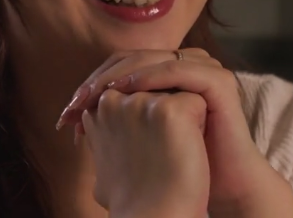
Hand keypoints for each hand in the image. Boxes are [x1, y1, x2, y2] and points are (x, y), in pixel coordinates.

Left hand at [59, 49, 292, 215]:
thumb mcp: (138, 135)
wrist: (221, 186)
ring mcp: (203, 68)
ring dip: (117, 75)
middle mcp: (184, 63)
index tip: (67, 112)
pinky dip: (149, 76)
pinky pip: (178, 69)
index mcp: (165, 72)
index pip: (120, 64)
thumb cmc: (179, 166)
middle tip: (75, 103)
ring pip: (150, 59)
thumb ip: (112, 119)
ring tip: (93, 96)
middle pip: (131, 58)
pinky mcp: (218, 80)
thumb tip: (70, 116)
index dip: (92, 83)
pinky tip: (126, 90)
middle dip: (98, 80)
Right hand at [82, 88, 209, 217]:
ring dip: (181, 118)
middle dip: (163, 115)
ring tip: (172, 152)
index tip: (147, 149)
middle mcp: (115, 100)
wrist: (155, 217)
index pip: (135, 90)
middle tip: (159, 155)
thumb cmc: (133, 195)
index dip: (149, 118)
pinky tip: (187, 149)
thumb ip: (102, 131)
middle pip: (156, 88)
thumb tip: (92, 122)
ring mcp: (140, 102)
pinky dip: (199, 125)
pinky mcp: (167, 109)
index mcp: (97, 109)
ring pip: (176, 92)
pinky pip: (195, 102)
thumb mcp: (105, 157)